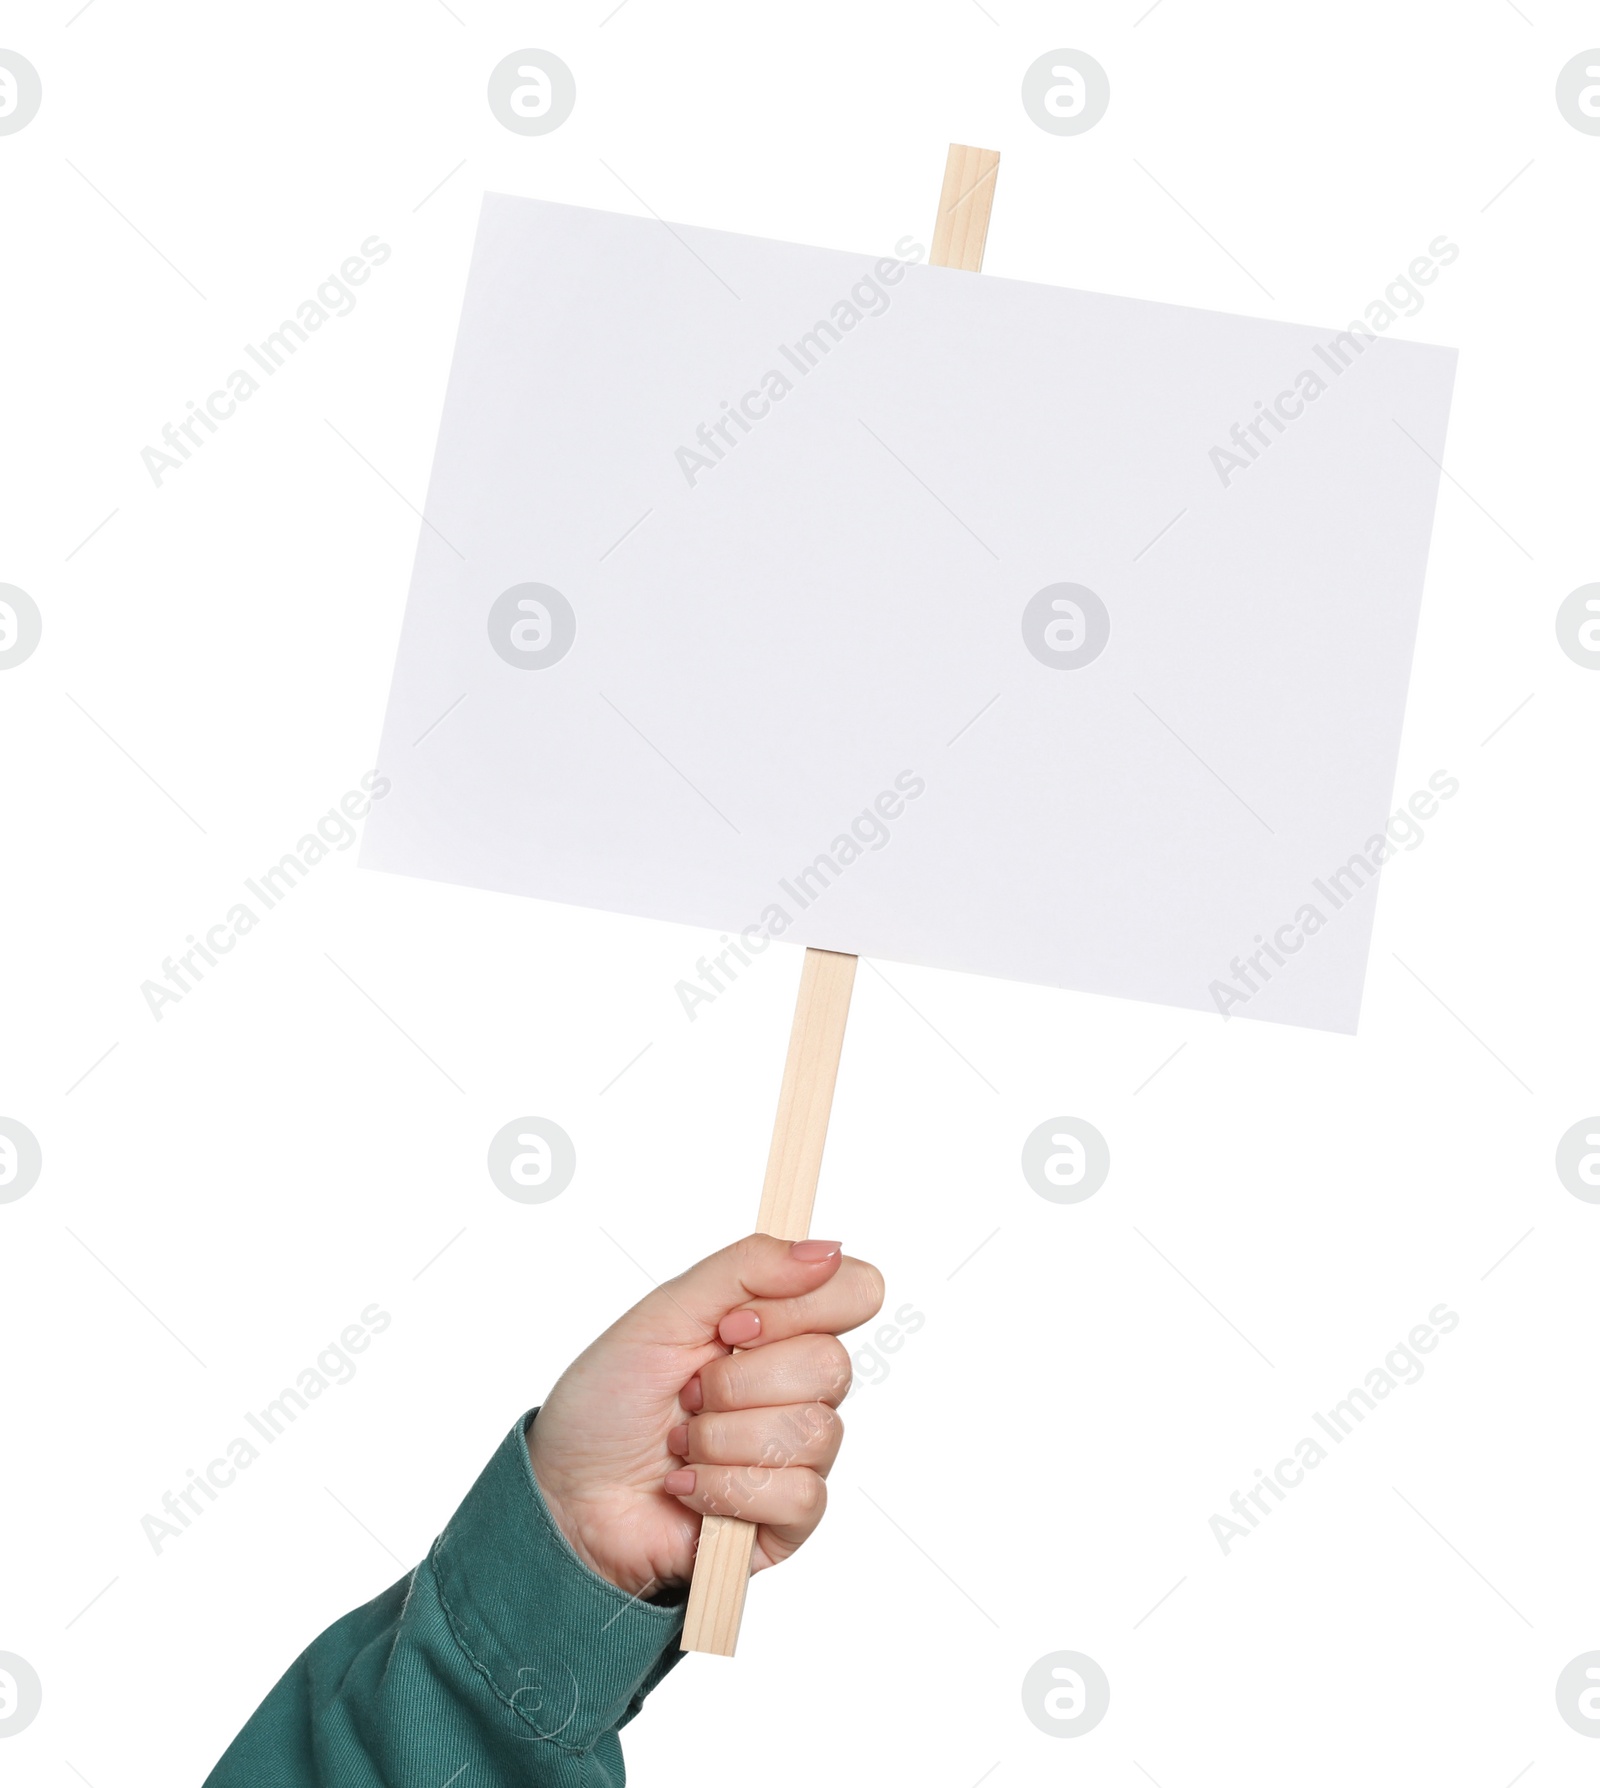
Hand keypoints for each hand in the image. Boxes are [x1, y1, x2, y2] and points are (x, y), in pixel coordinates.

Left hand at [526, 1233, 883, 1597]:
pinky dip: (729, 1490)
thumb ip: (745, 1269)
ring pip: (813, 1431)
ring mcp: (798, 1454)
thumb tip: (826, 1250)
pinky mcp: (788, 1520)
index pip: (855, 1292)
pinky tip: (691, 1489)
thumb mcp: (665, 1314)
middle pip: (833, 1364)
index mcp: (777, 1328)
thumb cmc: (608, 1402)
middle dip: (739, 1382)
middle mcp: (798, 1387)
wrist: (566, 1494)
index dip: (799, 1307)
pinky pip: (800, 1496)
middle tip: (689, 1393)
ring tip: (682, 1446)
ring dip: (723, 1439)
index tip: (733, 1325)